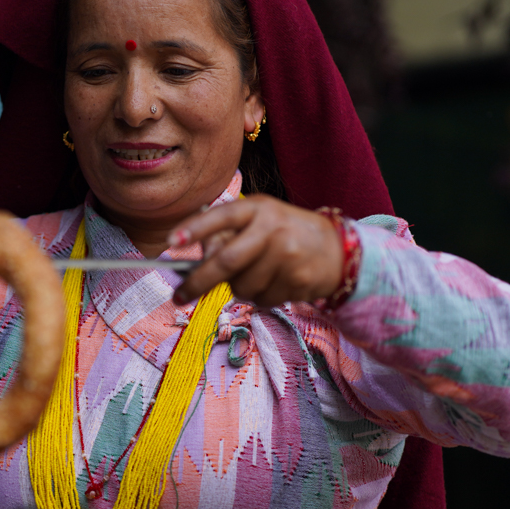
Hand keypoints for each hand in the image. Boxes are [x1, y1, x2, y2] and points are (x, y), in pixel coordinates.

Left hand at [169, 195, 343, 306]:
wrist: (337, 250)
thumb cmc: (285, 233)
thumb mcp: (259, 220)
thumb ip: (229, 235)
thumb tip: (197, 261)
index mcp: (258, 208)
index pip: (223, 216)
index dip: (196, 228)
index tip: (173, 241)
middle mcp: (273, 229)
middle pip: (227, 261)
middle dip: (198, 282)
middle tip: (179, 296)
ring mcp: (287, 255)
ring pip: (242, 287)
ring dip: (240, 289)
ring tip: (258, 275)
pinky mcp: (298, 280)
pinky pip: (262, 299)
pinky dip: (261, 297)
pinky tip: (276, 282)